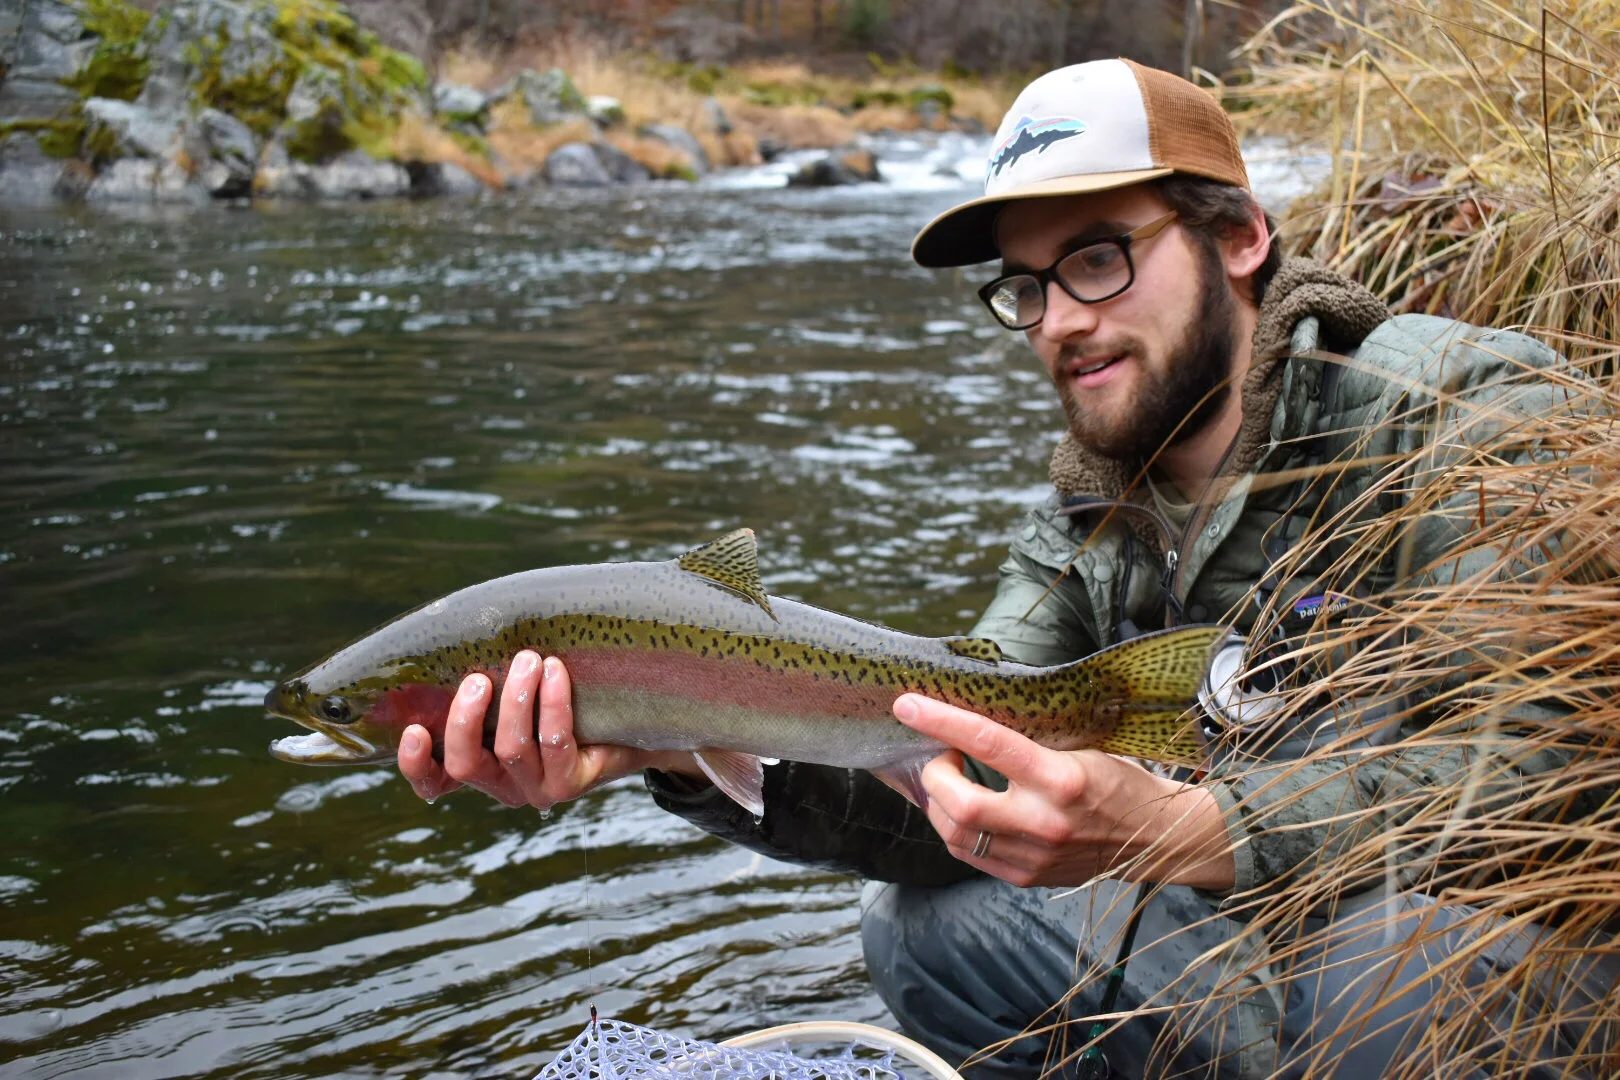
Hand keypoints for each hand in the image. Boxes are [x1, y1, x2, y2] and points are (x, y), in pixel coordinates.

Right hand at [397, 651, 699, 808]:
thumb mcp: (520, 689)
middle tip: (479, 678)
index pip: (434, 780)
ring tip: (529, 659)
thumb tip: (468, 623)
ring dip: (516, 700)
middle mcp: (501, 784)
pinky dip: (552, 702)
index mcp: (479, 764)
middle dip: (466, 718)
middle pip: (465, 763)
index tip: (413, 729)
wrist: (630, 724)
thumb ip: (491, 673)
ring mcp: (535, 790)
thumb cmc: (566, 696)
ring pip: (511, 749)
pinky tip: (556, 672)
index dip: (416, 763)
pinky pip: (555, 742)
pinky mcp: (569, 785)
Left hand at [891, 694, 1235, 890]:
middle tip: (938, 754)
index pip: (988, 743)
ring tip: (946, 779)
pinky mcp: (1025, 877)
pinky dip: (954, 828)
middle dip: (935, 775)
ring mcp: (1033, 856)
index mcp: (1061, 778)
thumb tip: (965, 720)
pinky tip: (961, 808)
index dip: (942, 721)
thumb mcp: (1080, 747)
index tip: (908, 705)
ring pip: (956, 834)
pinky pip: (969, 854)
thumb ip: (1026, 741)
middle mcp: (1044, 822)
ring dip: (938, 803)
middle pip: (960, 804)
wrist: (1154, 837)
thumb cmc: (1117, 781)